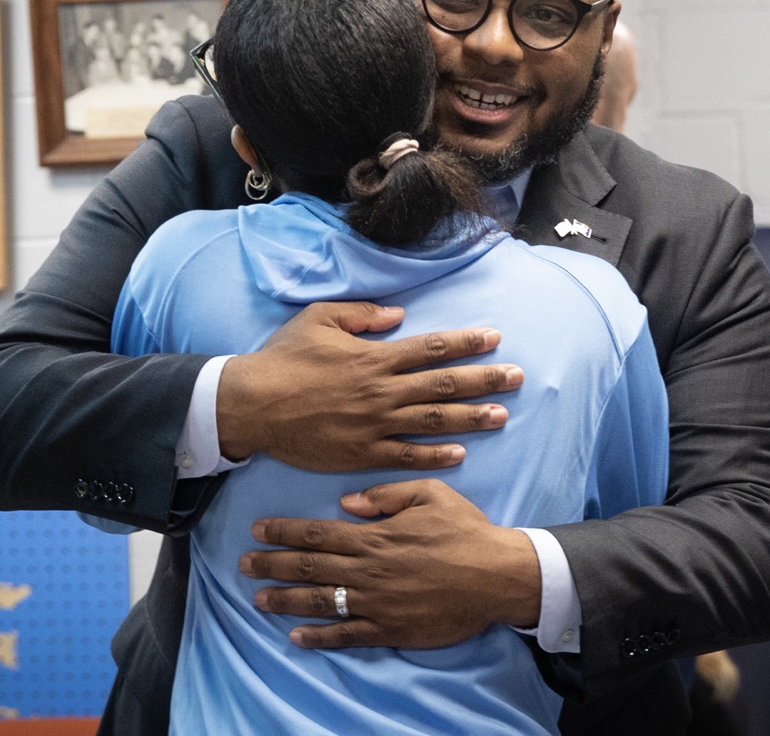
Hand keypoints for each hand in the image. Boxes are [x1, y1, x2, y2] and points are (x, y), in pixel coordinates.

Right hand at [218, 301, 523, 471]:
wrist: (252, 405)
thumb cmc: (283, 359)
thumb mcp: (319, 319)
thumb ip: (363, 314)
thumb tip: (399, 316)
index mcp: (374, 357)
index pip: (432, 348)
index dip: (466, 342)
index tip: (494, 339)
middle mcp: (381, 391)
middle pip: (444, 384)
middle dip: (484, 379)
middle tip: (517, 376)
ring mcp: (373, 425)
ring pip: (433, 421)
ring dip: (471, 418)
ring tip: (502, 414)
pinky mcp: (360, 453)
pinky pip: (405, 455)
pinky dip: (434, 455)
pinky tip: (460, 455)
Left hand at [240, 479, 541, 648]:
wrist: (496, 575)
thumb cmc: (465, 531)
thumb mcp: (430, 494)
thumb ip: (386, 495)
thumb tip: (347, 503)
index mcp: (374, 536)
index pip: (318, 533)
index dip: (284, 531)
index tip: (258, 529)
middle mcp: (367, 570)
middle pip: (309, 566)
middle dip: (273, 564)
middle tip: (244, 564)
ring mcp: (375, 603)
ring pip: (319, 601)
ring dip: (285, 600)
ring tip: (258, 599)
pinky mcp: (389, 629)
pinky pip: (346, 636)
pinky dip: (319, 637)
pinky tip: (297, 637)